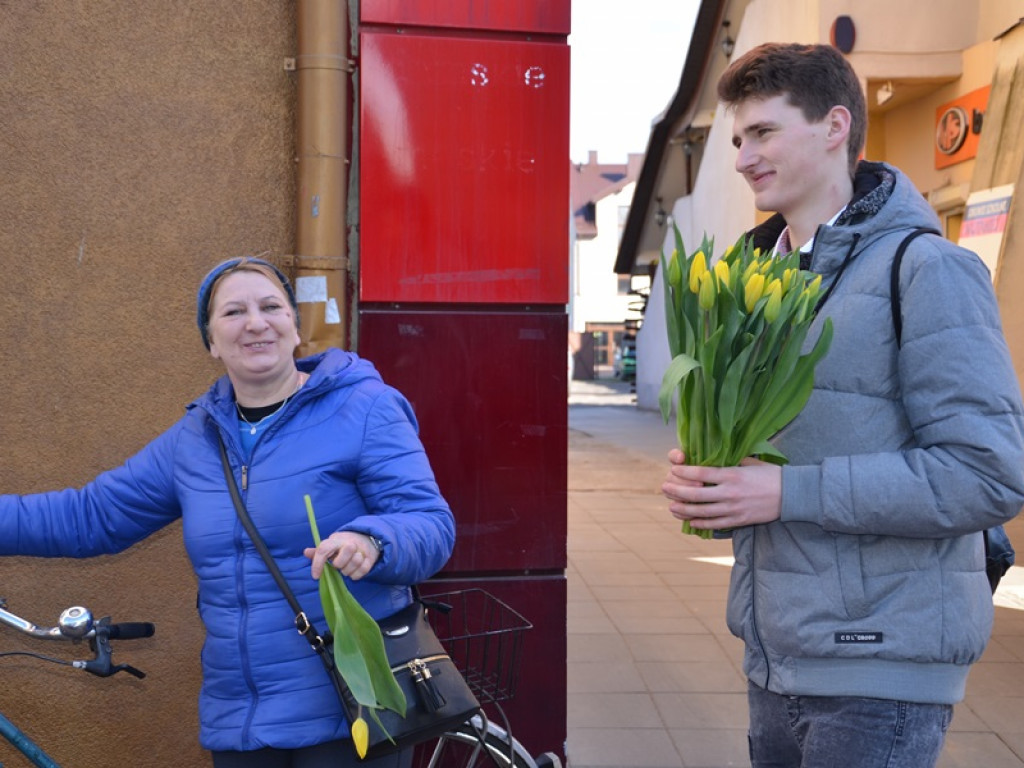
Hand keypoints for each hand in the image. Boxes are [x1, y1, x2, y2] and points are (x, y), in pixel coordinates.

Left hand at [304, 532, 379, 580]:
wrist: (366, 538)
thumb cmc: (343, 545)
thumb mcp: (331, 545)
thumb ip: (319, 551)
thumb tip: (306, 552)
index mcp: (336, 540)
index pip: (324, 549)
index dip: (317, 563)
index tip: (315, 576)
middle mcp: (350, 542)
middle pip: (344, 554)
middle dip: (340, 564)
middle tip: (338, 566)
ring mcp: (361, 549)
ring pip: (355, 562)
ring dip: (348, 571)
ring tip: (346, 568)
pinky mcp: (370, 558)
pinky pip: (363, 570)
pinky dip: (356, 575)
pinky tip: (353, 572)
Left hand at [661, 449, 781, 531]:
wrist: (791, 494)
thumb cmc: (770, 475)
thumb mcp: (749, 462)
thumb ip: (729, 462)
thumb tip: (710, 459)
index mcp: (732, 474)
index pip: (701, 473)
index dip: (683, 472)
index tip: (673, 470)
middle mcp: (730, 492)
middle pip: (696, 494)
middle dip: (676, 491)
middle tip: (664, 488)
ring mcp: (734, 509)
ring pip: (702, 512)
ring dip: (683, 510)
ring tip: (671, 507)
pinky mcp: (739, 521)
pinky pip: (715, 524)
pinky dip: (701, 523)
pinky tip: (690, 521)